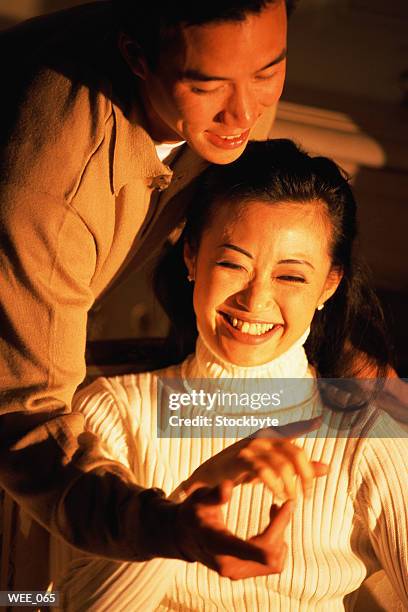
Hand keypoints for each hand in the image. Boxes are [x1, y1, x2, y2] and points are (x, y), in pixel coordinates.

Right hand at [176, 481, 292, 578]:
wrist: (183, 536)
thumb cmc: (193, 512)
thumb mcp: (199, 498)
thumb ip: (214, 494)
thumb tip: (228, 487)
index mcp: (217, 545)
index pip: (254, 550)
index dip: (277, 530)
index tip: (287, 505)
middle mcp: (228, 566)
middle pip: (270, 554)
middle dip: (281, 527)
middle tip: (286, 503)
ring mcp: (236, 573)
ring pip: (274, 561)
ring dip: (280, 535)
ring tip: (276, 509)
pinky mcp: (242, 573)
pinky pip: (270, 564)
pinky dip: (277, 544)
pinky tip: (271, 524)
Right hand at [182, 417, 327, 499]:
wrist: (210, 476)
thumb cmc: (242, 470)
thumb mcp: (272, 468)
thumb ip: (298, 468)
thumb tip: (327, 468)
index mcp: (270, 437)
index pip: (292, 431)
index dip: (304, 426)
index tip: (318, 421)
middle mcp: (263, 437)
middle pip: (295, 452)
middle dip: (306, 475)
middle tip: (307, 495)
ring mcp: (252, 447)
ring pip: (283, 465)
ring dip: (291, 485)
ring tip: (291, 499)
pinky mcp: (241, 459)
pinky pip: (264, 472)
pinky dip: (275, 486)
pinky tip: (277, 496)